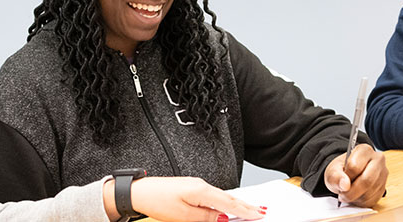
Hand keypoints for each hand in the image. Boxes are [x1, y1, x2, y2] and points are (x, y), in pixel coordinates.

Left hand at [107, 177, 264, 221]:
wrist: (140, 191)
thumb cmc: (158, 201)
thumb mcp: (184, 216)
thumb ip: (206, 217)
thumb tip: (224, 219)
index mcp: (202, 191)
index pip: (229, 203)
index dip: (246, 210)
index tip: (259, 214)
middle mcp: (201, 185)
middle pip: (228, 197)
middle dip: (246, 205)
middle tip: (262, 211)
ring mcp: (196, 185)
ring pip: (221, 196)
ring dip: (236, 203)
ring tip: (250, 208)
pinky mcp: (191, 187)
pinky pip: (213, 195)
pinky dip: (224, 200)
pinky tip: (227, 204)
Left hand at [324, 144, 387, 206]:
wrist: (348, 175)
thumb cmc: (341, 170)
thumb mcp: (332, 171)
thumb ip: (335, 176)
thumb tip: (345, 185)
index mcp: (364, 150)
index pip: (354, 166)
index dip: (345, 177)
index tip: (341, 179)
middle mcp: (377, 159)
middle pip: (367, 180)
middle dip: (352, 192)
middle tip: (342, 195)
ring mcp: (383, 173)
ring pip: (370, 192)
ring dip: (356, 198)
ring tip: (349, 194)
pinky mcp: (383, 186)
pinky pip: (374, 199)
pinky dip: (362, 202)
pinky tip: (356, 196)